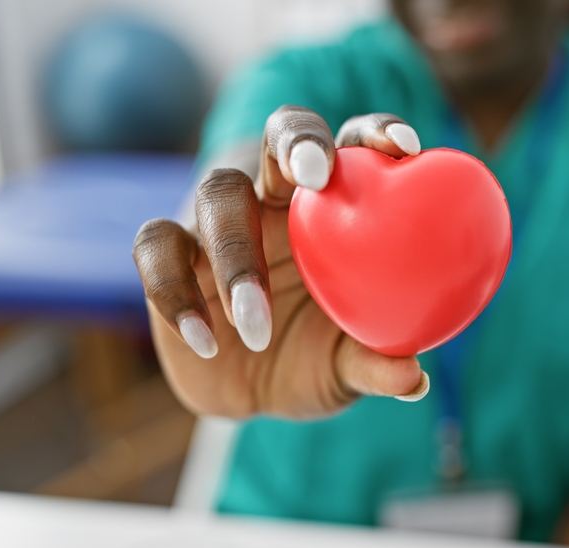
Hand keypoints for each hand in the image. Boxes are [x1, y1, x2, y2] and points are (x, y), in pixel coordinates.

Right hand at [132, 106, 428, 418]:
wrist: (253, 393)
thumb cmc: (316, 357)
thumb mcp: (347, 367)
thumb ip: (374, 365)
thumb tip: (413, 381)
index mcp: (333, 206)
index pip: (355, 148)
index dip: (375, 133)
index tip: (406, 147)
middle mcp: (276, 199)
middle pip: (282, 136)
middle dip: (298, 141)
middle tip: (317, 174)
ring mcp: (221, 221)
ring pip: (217, 192)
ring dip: (237, 252)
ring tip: (256, 325)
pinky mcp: (171, 253)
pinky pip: (156, 248)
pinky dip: (174, 291)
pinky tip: (206, 343)